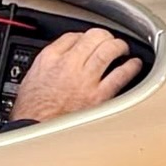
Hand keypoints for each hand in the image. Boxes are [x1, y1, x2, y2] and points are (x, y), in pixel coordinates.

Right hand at [11, 28, 142, 122]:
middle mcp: (68, 65)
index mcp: (49, 58)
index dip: (83, 36)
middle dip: (103, 36)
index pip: (72, 36)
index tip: (87, 42)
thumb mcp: (31, 77)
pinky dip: (131, 67)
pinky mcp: (99, 96)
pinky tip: (134, 66)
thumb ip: (49, 64)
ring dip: (118, 46)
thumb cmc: (31, 110)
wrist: (34, 130)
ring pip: (109, 50)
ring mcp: (85, 80)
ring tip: (121, 49)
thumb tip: (63, 58)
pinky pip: (121, 75)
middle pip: (93, 37)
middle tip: (108, 40)